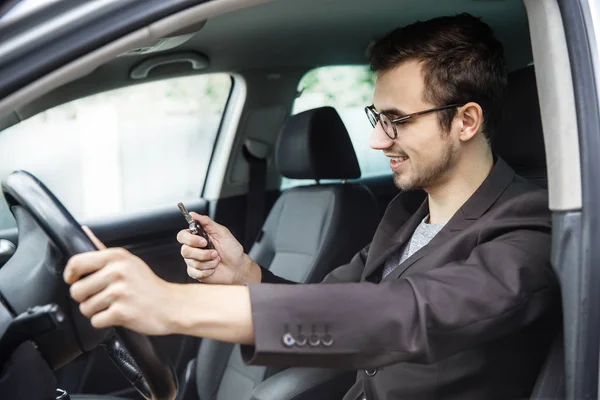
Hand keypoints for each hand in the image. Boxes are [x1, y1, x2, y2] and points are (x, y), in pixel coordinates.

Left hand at [63, 227, 179, 334]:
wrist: (170, 305)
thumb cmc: (148, 285)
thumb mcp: (129, 261)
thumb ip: (103, 249)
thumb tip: (84, 232)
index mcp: (116, 257)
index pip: (76, 263)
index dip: (70, 275)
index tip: (74, 281)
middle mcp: (117, 272)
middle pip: (76, 290)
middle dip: (85, 298)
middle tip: (103, 296)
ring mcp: (120, 292)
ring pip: (85, 308)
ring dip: (96, 311)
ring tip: (114, 304)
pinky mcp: (121, 312)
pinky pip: (96, 321)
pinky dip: (105, 321)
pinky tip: (119, 314)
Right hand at [176, 213, 260, 284]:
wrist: (238, 267)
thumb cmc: (232, 249)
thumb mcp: (222, 232)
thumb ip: (207, 222)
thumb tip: (193, 214)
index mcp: (197, 237)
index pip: (182, 236)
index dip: (190, 239)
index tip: (204, 242)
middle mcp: (193, 249)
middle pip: (184, 251)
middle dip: (202, 253)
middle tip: (215, 253)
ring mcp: (193, 261)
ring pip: (192, 262)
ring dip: (209, 262)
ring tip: (217, 259)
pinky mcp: (195, 273)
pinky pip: (196, 272)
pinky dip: (208, 270)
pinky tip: (214, 268)